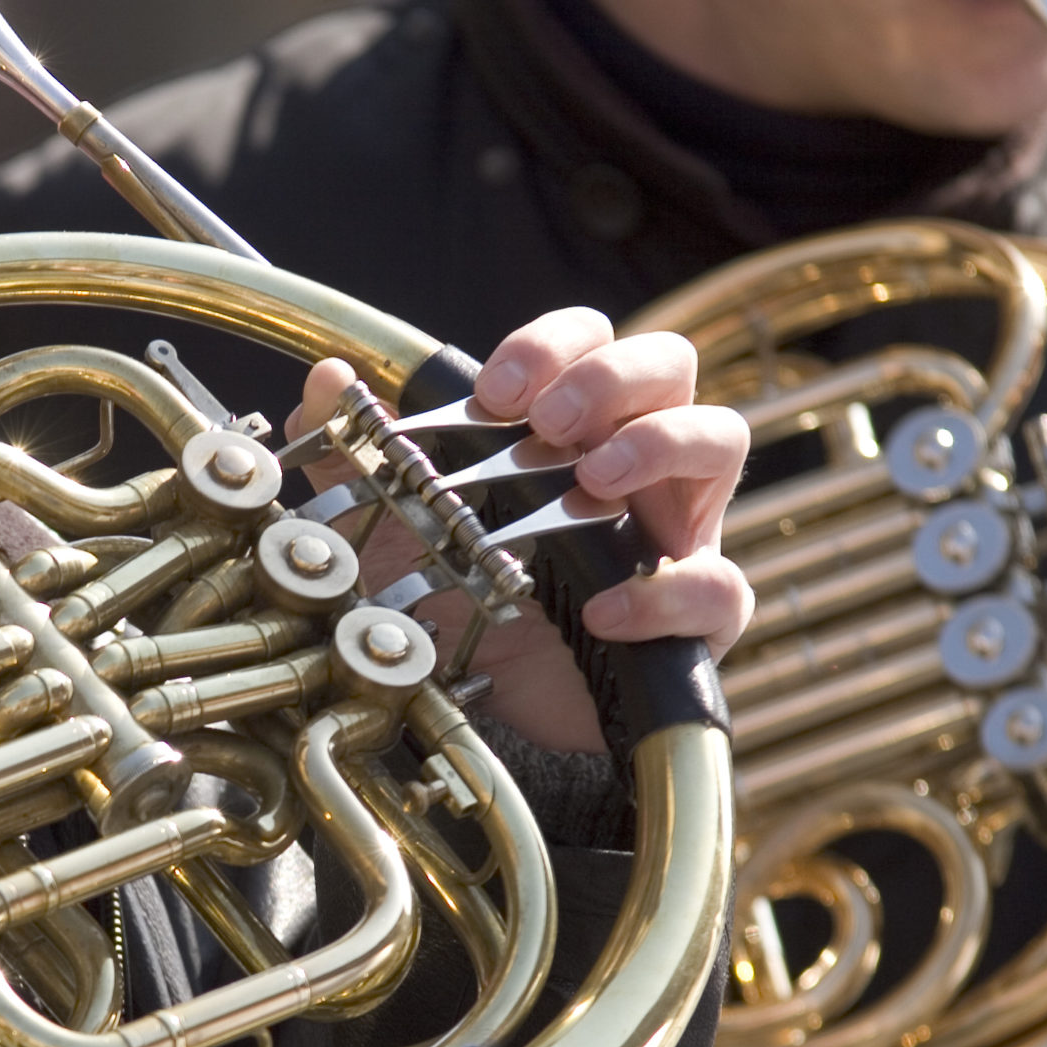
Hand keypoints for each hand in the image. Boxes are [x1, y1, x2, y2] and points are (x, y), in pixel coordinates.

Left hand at [284, 308, 751, 753]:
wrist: (484, 708)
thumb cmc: (459, 595)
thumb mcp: (394, 522)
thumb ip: (353, 450)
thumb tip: (324, 381)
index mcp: (572, 427)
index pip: (591, 338)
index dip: (553, 344)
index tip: (494, 390)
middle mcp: (635, 463)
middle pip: (669, 365)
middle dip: (611, 375)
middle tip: (548, 421)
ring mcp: (676, 530)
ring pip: (722, 439)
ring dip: (660, 443)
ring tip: (594, 478)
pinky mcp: (693, 618)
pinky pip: (721, 589)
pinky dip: (669, 594)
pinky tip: (604, 614)